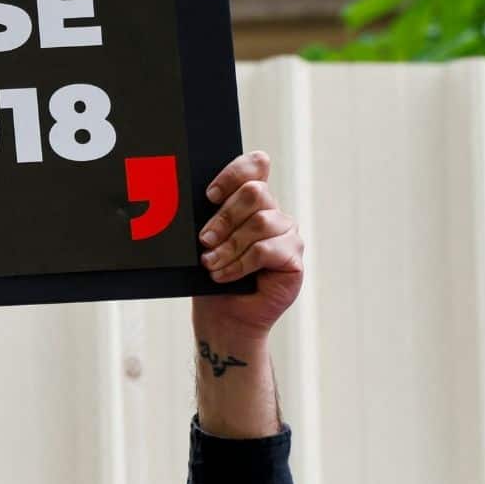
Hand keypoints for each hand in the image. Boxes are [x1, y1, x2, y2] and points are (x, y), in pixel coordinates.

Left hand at [193, 151, 302, 344]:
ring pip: (260, 222)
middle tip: (204, 240)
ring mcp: (287, 235)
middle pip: (255, 192)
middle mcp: (273, 213)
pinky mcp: (293, 259)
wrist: (223, 317)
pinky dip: (239, 264)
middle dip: (224, 217)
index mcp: (253, 201)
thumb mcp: (205, 241)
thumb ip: (208, 216)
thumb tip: (191, 199)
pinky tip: (224, 275)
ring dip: (229, 246)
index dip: (234, 174)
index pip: (255, 166)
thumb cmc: (212, 276)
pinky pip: (265, 250)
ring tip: (211, 264)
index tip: (210, 195)